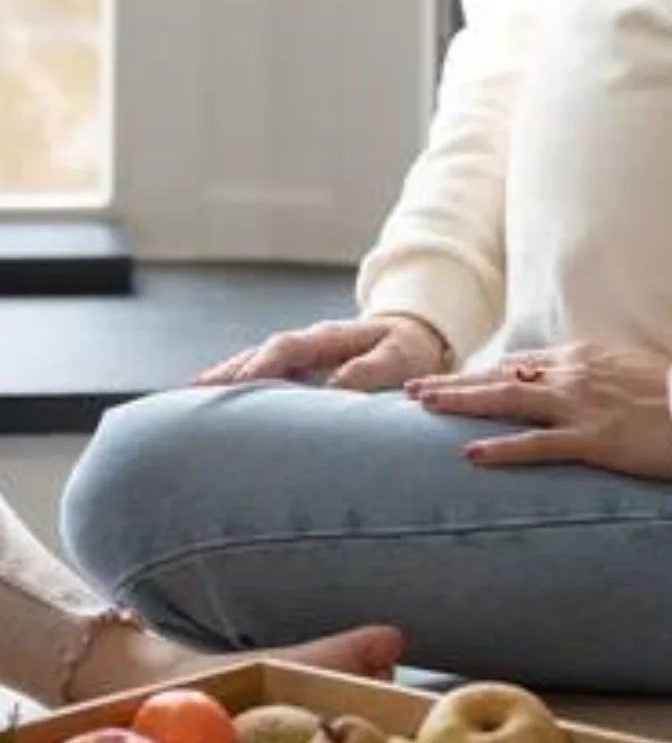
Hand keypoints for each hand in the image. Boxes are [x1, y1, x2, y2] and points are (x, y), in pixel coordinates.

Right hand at [195, 313, 447, 391]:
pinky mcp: (298, 372)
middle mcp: (307, 343)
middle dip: (227, 372)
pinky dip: (236, 387)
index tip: (238, 382)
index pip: (288, 347)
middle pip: (259, 353)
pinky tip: (210, 406)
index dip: (262, 364)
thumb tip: (335, 385)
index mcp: (329, 336)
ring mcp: (300, 356)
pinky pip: (261, 376)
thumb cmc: (407, 351)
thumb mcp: (399, 358)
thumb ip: (372, 370)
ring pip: (254, 363)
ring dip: (224, 380)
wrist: (413, 339)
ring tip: (188, 404)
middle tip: (191, 395)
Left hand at [404, 341, 671, 479]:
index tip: (446, 383)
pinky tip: (472, 454)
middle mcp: (573, 374)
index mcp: (580, 358)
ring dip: (462, 403)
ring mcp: (581, 405)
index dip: (477, 375)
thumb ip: (589, 376)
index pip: (516, 365)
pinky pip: (539, 444)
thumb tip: (557, 384)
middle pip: (500, 377)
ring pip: (508, 400)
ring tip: (424, 408)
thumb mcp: (624, 371)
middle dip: (453, 384)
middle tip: (411, 391)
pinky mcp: (594, 438)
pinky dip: (503, 449)